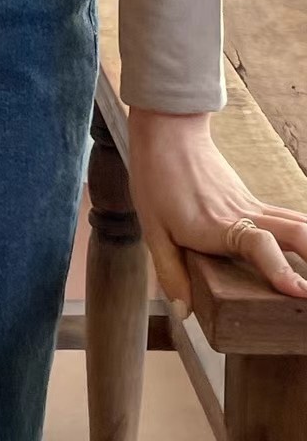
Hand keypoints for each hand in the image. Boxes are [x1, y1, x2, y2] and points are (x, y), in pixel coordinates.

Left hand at [128, 108, 306, 315]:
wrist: (168, 131)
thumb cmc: (157, 176)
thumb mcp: (152, 227)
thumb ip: (170, 270)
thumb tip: (185, 312)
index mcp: (216, 226)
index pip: (257, 244)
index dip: (278, 267)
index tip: (296, 290)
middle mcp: (243, 215)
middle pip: (295, 232)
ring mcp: (252, 206)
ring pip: (298, 223)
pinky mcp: (254, 201)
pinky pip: (289, 217)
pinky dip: (306, 232)